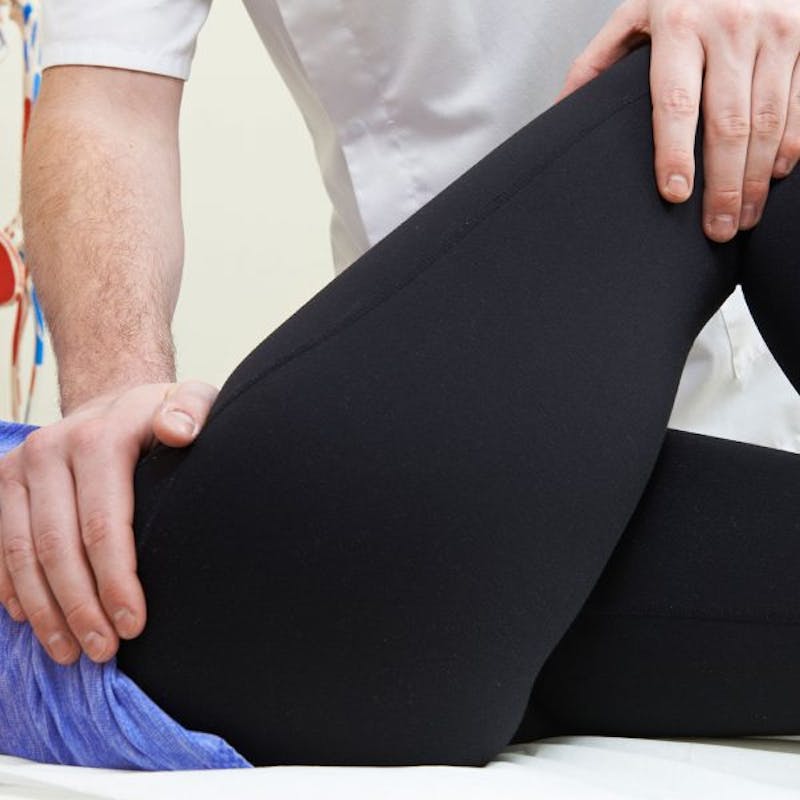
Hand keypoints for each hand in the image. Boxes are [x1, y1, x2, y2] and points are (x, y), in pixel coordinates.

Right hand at [0, 380, 218, 664]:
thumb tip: (180, 431)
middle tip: (104, 652)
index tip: (134, 625)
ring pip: (20, 554)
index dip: (116, 580)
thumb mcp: (190, 401)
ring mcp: (20, 467)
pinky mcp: (3, 484)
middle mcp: (50, 450)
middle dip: (80, 607)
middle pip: (57, 546)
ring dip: (45, 611)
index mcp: (98, 437)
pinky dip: (14, 588)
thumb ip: (192, 411)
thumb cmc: (162, 414)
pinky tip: (35, 622)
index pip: (103, 524)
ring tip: (72, 652)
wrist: (114, 401)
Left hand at [559, 0, 799, 241]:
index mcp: (679, 24)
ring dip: (756, 178)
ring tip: (743, 219)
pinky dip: (790, 144)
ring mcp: (777, 28)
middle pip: (728, 122)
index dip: (675, 152)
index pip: (675, 101)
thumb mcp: (634, 13)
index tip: (675, 194)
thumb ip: (598, 62)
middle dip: (724, 185)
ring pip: (768, 119)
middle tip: (717, 230)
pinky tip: (774, 176)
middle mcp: (731, 25)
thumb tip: (560, 113)